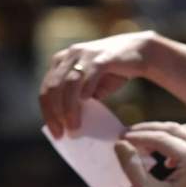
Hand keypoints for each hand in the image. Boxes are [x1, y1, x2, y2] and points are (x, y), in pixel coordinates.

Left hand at [40, 31, 155, 137]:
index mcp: (61, 62)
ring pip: (69, 84)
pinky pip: (89, 75)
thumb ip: (78, 100)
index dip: (48, 113)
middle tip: (63, 133)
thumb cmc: (113, 73)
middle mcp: (69, 56)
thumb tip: (69, 124)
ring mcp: (84, 55)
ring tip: (74, 127)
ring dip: (69, 108)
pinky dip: (85, 91)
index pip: (46, 90)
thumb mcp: (91, 87)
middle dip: (55, 114)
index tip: (56, 134)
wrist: (139, 52)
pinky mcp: (101, 57)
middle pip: (53, 88)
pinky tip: (86, 103)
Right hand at [114, 122, 185, 186]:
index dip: (138, 136)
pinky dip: (177, 145)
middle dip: (150, 131)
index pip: (161, 137)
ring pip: (185, 133)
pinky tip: (165, 162)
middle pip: (174, 129)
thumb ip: (133, 168)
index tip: (120, 138)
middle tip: (128, 135)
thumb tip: (120, 145)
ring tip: (143, 145)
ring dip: (164, 135)